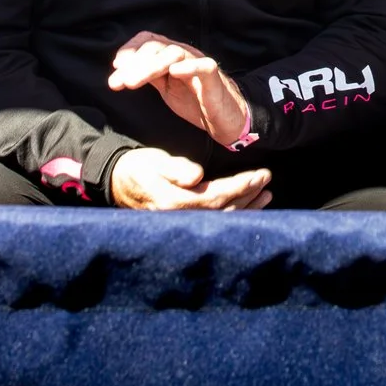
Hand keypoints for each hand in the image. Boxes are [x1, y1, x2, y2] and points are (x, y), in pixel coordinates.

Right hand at [108, 146, 271, 211]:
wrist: (117, 182)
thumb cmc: (138, 168)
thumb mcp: (154, 162)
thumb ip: (176, 169)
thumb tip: (197, 175)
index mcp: (175, 203)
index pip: (217, 196)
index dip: (241, 187)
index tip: (260, 176)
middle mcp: (181, 218)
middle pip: (224, 209)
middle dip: (249, 195)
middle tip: (268, 180)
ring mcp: (183, 224)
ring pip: (223, 218)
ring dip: (247, 206)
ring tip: (266, 194)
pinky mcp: (185, 222)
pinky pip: (216, 220)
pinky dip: (235, 213)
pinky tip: (249, 206)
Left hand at [109, 31, 253, 147]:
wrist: (225, 117)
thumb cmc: (195, 100)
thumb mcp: (166, 87)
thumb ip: (149, 75)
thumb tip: (121, 71)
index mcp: (171, 56)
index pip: (149, 40)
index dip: (131, 49)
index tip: (115, 66)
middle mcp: (184, 54)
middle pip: (157, 46)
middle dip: (134, 63)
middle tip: (117, 82)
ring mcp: (199, 63)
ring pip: (174, 53)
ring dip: (150, 66)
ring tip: (132, 82)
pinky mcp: (213, 77)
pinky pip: (204, 66)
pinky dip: (188, 66)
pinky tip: (174, 72)